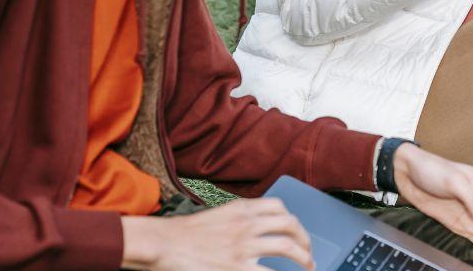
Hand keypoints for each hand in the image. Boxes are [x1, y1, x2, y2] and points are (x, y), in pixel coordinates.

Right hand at [120, 198, 313, 269]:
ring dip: (304, 258)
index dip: (293, 221)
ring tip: (309, 267)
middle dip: (305, 240)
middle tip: (309, 253)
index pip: (279, 207)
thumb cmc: (185, 233)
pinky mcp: (237, 268)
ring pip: (287, 247)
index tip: (297, 232)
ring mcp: (244, 246)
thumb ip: (240, 218)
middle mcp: (247, 224)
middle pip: (290, 225)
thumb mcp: (218, 215)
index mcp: (242, 209)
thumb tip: (260, 228)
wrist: (163, 243)